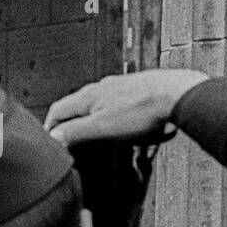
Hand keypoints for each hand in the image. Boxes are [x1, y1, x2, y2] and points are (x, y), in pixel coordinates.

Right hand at [44, 69, 209, 146]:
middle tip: (68, 138)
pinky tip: (124, 127)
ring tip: (94, 135)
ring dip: (93, 120)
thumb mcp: (103, 128)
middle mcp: (103, 88)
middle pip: (78, 105)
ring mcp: (122, 88)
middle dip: (71, 122)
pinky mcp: (140, 92)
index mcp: (90, 96)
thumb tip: (54, 137)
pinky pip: (120, 106)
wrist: (177, 95)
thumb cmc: (143, 111)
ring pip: (99, 104)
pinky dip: (115, 118)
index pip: (59, 109)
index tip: (48, 139)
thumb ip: (76, 132)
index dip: (50, 125)